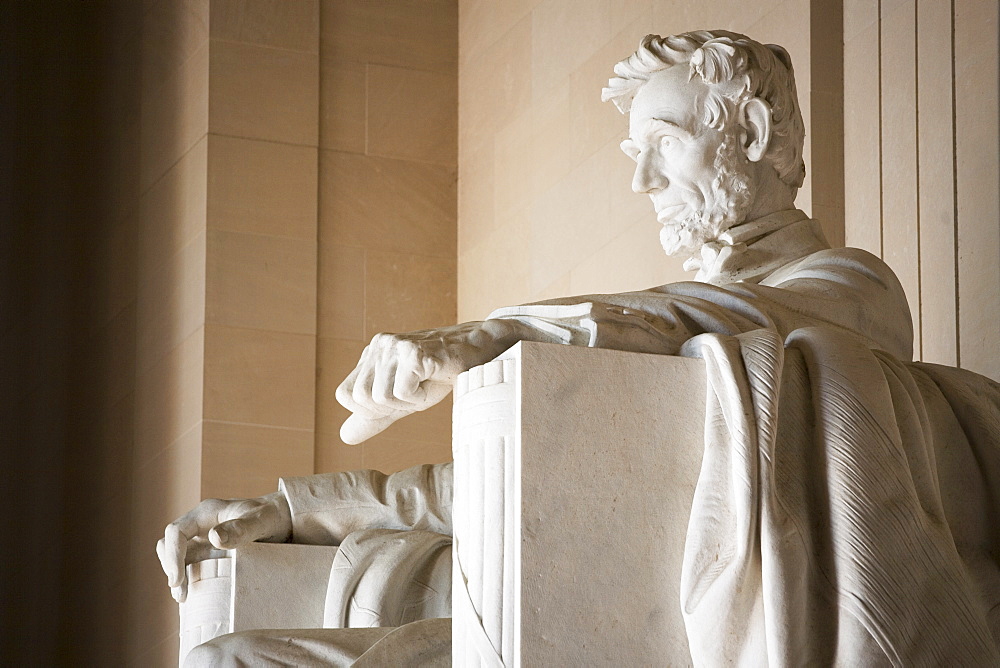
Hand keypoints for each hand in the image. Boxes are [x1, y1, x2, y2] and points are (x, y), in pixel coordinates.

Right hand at [156, 492, 291, 601]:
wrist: (283, 520)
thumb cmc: (272, 517)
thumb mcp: (261, 521)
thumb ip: (241, 528)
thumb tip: (214, 538)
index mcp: (206, 513)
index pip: (176, 531)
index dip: (172, 555)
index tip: (177, 578)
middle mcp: (200, 525)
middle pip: (169, 544)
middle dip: (170, 567)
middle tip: (181, 593)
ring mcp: (203, 539)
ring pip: (177, 556)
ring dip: (176, 576)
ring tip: (183, 597)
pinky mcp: (209, 552)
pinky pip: (190, 565)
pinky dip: (188, 578)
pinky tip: (194, 594)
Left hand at [336, 321, 528, 443]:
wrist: (480, 354)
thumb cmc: (441, 376)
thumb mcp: (403, 400)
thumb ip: (374, 416)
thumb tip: (344, 437)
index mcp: (372, 354)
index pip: (345, 395)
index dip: (369, 410)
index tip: (398, 400)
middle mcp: (379, 345)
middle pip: (360, 399)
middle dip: (390, 408)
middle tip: (415, 393)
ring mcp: (395, 346)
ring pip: (381, 398)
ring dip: (409, 402)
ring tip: (426, 385)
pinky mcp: (413, 352)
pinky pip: (402, 393)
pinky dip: (421, 398)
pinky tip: (434, 380)